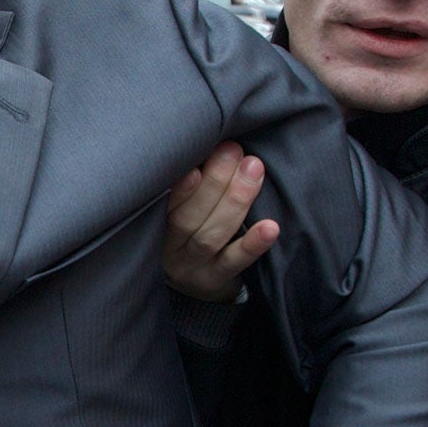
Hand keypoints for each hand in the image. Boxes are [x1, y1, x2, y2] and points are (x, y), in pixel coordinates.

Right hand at [162, 142, 278, 302]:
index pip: (166, 204)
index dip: (180, 186)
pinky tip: (270, 227)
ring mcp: (195, 266)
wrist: (192, 285)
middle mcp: (172, 247)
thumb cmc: (188, 232)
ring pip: (212, 235)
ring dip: (235, 201)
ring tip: (253, 169)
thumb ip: (189, 182)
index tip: (194, 162)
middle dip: (214, 181)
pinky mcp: (217, 279)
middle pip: (189, 218)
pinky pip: (236, 262)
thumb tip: (211, 140)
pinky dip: (253, 244)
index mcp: (157, 225)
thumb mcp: (177, 210)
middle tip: (233, 150)